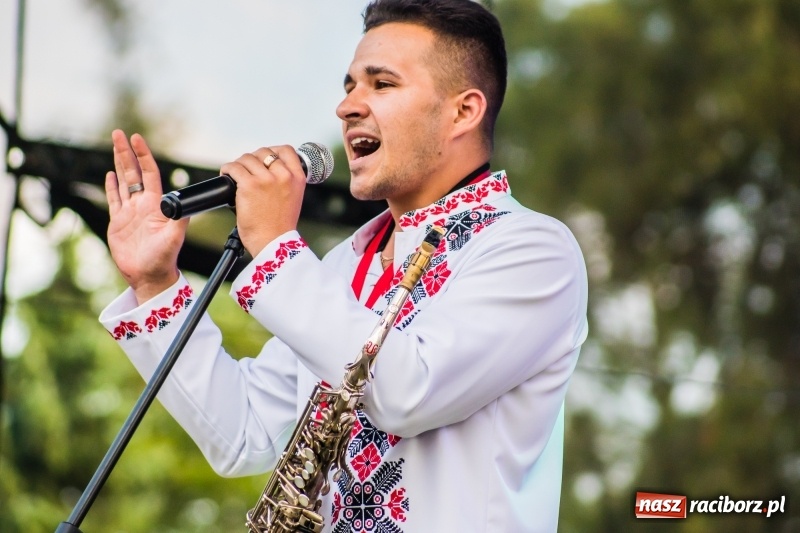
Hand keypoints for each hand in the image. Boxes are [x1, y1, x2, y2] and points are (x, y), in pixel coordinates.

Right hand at [105, 130, 188, 304]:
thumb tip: (181, 202)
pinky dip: (112, 186)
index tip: (137, 139)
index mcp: (157, 205)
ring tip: (115, 145)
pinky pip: (115, 200)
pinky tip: (110, 174)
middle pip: (134, 172)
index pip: (150, 173)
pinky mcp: (119, 222)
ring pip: (124, 182)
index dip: (143, 156)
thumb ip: (179, 219)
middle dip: (126, 152)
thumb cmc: (164, 258)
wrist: (150, 276)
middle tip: (119, 133)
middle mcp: (144, 205)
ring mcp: (131, 213)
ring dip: (119, 163)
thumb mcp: (174, 237)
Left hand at [220, 145, 306, 255]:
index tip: (264, 158)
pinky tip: (226, 175)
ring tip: (235, 174)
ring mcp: (266, 179)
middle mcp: (283, 175)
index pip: (286, 150)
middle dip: (253, 159)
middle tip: (247, 170)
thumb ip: (285, 182)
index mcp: (297, 178)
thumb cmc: (279, 226)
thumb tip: (267, 169)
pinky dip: (227, 170)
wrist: (273, 243)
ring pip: (247, 158)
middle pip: (263, 152)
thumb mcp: (293, 199)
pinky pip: (234, 167)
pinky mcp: (249, 185)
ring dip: (239, 165)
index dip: (273, 151)